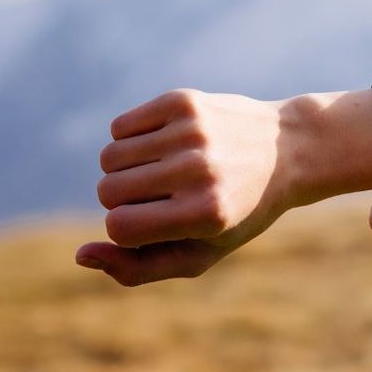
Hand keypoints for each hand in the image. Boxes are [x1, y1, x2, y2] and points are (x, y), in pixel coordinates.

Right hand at [76, 88, 301, 285]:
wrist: (290, 149)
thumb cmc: (238, 212)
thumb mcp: (200, 253)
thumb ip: (139, 269)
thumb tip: (81, 255)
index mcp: (207, 214)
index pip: (118, 227)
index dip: (127, 229)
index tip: (157, 223)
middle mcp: (200, 170)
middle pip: (108, 190)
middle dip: (124, 199)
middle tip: (165, 196)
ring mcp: (192, 131)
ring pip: (109, 157)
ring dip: (125, 169)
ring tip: (164, 171)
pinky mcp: (184, 101)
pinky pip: (120, 127)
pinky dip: (131, 140)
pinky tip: (165, 145)